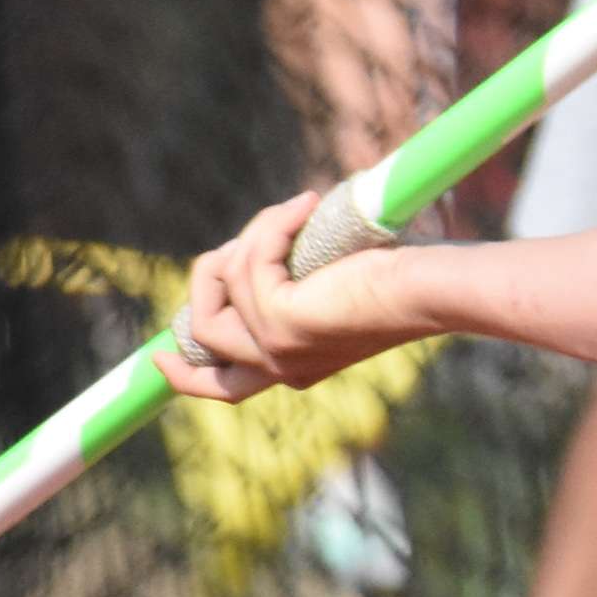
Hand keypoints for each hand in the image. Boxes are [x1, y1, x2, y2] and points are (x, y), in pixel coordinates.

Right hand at [158, 188, 425, 400]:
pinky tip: (307, 208)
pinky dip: (270, 226)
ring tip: (298, 214)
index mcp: (296, 367)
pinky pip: (248, 262)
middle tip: (244, 242)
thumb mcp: (333, 287)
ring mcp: (277, 349)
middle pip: (202, 337)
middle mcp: (283, 367)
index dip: (185, 373)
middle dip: (206, 281)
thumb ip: (290, 287)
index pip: (225, 388)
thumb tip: (245, 256)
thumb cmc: (405, 276)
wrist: (436, 287)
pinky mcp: (281, 321)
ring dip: (251, 238)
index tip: (160, 355)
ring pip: (219, 287)